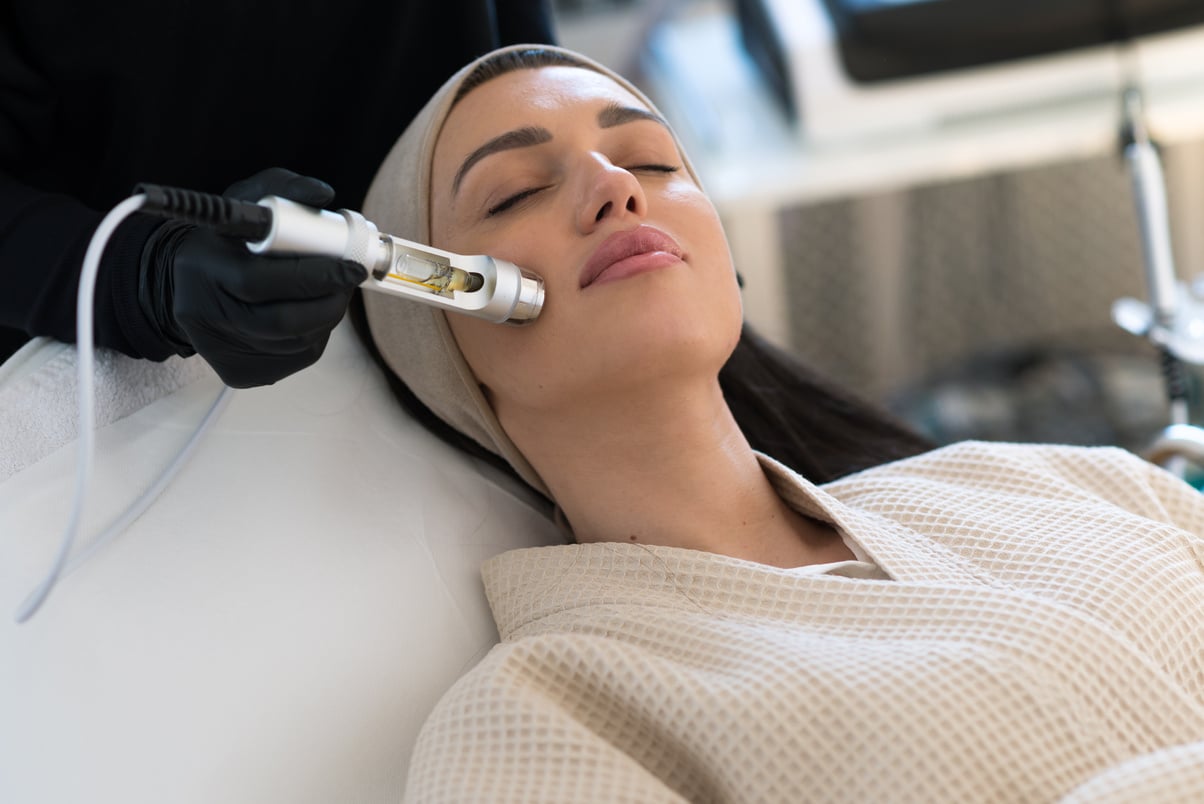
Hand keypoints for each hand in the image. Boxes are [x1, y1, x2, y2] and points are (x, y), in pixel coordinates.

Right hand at [139, 168, 367, 387]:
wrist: (190, 285)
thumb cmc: (228, 242)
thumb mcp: (248, 202)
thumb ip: (286, 190)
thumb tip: (322, 194)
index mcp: (203, 268)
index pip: (262, 281)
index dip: (315, 276)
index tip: (351, 266)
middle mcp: (206, 314)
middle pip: (284, 322)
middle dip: (331, 301)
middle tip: (350, 280)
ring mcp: (221, 349)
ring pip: (297, 343)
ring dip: (327, 316)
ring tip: (330, 292)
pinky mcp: (239, 373)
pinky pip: (297, 358)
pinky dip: (316, 334)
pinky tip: (311, 313)